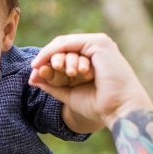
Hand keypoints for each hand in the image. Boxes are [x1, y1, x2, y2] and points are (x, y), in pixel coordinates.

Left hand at [29, 34, 152, 128]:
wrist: (119, 110)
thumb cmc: (100, 106)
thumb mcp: (70, 94)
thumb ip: (53, 85)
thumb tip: (33, 79)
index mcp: (94, 61)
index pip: (66, 55)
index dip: (48, 63)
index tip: (33, 77)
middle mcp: (97, 50)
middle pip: (64, 47)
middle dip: (46, 58)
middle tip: (34, 70)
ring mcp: (99, 44)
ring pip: (65, 44)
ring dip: (51, 56)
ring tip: (44, 70)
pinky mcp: (98, 43)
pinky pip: (69, 43)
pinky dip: (54, 51)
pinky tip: (45, 62)